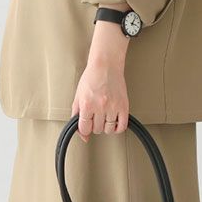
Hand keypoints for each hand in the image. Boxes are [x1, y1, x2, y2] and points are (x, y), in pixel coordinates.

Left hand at [72, 17, 130, 142]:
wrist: (106, 65)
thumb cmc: (91, 79)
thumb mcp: (78, 97)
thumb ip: (76, 117)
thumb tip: (84, 137)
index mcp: (87, 104)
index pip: (85, 129)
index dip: (85, 128)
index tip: (87, 123)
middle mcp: (100, 106)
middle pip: (97, 130)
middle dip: (95, 125)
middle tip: (96, 115)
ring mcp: (113, 107)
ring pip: (109, 130)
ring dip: (106, 126)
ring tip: (105, 116)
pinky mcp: (124, 106)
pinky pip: (122, 126)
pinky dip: (118, 128)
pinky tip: (114, 121)